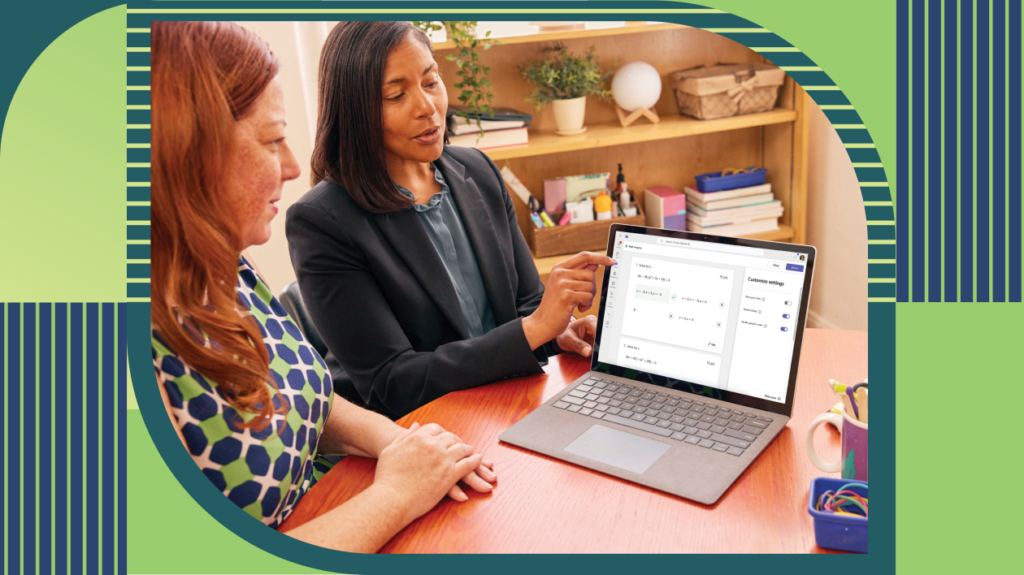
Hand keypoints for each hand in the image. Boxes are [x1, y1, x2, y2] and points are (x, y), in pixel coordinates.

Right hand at [372, 423, 486, 524]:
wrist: (390, 498)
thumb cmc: (387, 477)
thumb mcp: (391, 450)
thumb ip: (405, 436)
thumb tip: (416, 426)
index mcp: (418, 437)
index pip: (436, 429)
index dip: (442, 433)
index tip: (445, 438)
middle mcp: (433, 445)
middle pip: (451, 437)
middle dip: (457, 440)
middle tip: (461, 445)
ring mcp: (443, 459)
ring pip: (461, 449)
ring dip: (468, 449)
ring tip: (472, 452)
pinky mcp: (450, 474)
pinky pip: (468, 464)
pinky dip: (475, 461)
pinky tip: (478, 461)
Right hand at [523, 251, 614, 348]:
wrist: (542, 322)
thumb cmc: (555, 305)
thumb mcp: (564, 285)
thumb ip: (578, 273)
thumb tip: (596, 263)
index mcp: (559, 268)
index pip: (584, 256)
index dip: (600, 257)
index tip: (612, 261)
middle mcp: (559, 273)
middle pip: (590, 274)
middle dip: (592, 287)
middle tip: (583, 297)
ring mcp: (562, 284)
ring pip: (590, 286)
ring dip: (589, 298)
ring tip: (578, 303)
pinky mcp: (566, 296)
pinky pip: (587, 297)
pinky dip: (586, 305)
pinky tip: (577, 308)